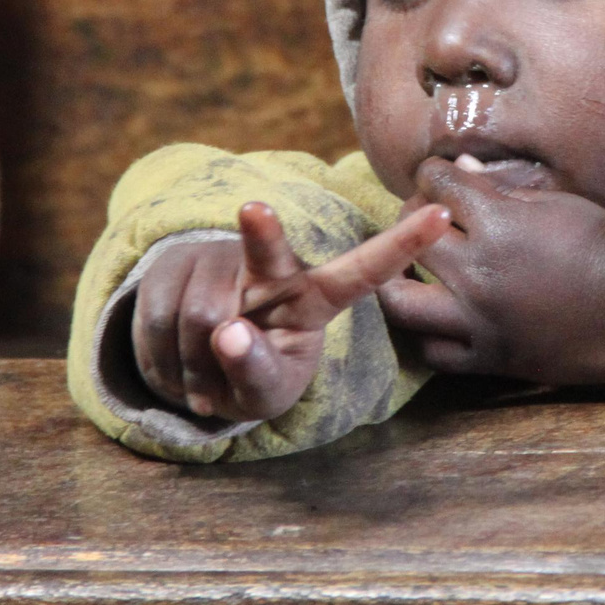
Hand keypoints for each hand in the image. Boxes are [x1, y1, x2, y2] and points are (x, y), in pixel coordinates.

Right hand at [132, 199, 451, 423]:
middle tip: (255, 209)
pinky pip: (160, 321)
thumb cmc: (252, 375)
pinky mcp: (170, 266)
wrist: (192, 367)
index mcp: (315, 296)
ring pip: (203, 316)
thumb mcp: (264, 394)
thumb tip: (228, 330)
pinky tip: (178, 363)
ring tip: (205, 372)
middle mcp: (271, 268)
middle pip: (266, 251)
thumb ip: (255, 372)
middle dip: (261, 231)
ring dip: (194, 364)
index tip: (445, 214)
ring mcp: (218, 261)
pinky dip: (165, 361)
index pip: (366, 270)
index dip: (406, 244)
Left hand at [376, 158, 604, 386]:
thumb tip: (459, 170)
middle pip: (409, 236)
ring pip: (401, 302)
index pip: (434, 185)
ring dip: (399, 281)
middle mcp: (478, 271)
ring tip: (412, 272)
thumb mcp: (557, 201)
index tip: (440, 180)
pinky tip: (439, 317)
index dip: (433, 175)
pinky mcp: (490, 357)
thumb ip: (501, 187)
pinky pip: (434, 351)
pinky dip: (429, 333)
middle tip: (424, 221)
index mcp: (497, 223)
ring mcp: (479, 319)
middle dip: (410, 219)